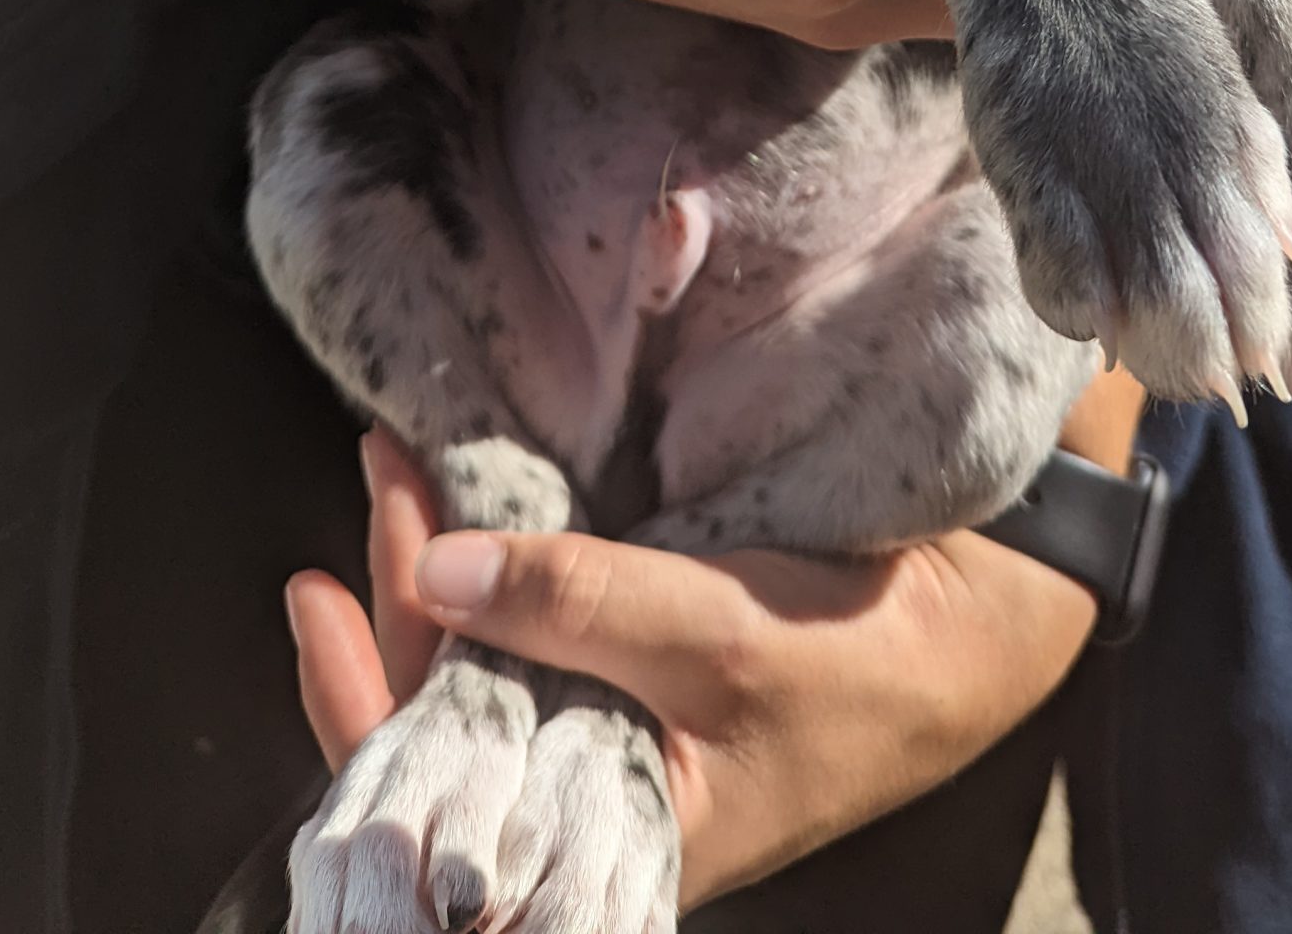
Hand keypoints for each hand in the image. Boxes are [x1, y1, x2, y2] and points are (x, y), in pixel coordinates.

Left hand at [288, 404, 1127, 912]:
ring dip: (435, 555)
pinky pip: (537, 608)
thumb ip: (578, 602)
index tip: (317, 593)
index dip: (363, 704)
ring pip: (486, 651)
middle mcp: (584, 780)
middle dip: (395, 593)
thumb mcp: (716, 640)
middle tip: (380, 465)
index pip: (441, 795)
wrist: (975, 635)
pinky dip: (494, 543)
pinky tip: (462, 490)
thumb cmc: (855, 671)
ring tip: (397, 456)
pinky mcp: (639, 648)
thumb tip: (438, 566)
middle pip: (449, 706)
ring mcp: (610, 711)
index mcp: (595, 834)